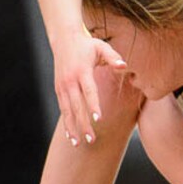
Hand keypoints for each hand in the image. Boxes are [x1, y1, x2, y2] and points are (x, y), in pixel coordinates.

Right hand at [53, 31, 126, 145]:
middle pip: (77, 106)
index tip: (99, 119)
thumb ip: (113, 57)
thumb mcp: (101, 47)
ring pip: (67, 111)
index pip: (89, 91)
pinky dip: (66, 122)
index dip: (93, 105)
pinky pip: (63, 109)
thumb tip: (124, 65)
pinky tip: (70, 136)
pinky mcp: (58, 89)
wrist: (64, 39)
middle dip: (83, 124)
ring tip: (78, 144)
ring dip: (73, 128)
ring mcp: (62, 86)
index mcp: (82, 72)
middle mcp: (70, 81)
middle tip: (91, 140)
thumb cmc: (87, 44)